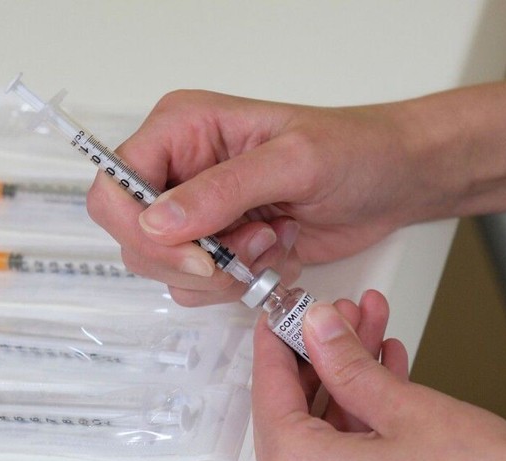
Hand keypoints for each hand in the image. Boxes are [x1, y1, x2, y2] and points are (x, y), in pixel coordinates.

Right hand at [87, 91, 429, 305]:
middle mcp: (180, 171)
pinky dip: (242, 282)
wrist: (389, 181)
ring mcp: (199, 213)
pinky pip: (203, 287)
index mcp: (182, 129)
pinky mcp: (222, 246)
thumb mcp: (293, 161)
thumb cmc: (353, 151)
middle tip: (252, 245)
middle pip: (135, 238)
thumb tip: (156, 221)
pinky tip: (278, 250)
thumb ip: (222, 190)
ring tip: (274, 239)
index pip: (116, 186)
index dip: (140, 229)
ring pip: (169, 270)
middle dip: (195, 260)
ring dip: (227, 272)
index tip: (198, 253)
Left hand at [253, 290, 505, 460]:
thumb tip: (318, 328)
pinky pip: (346, 455)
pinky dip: (363, 414)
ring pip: (326, 429)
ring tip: (371, 332)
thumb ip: (346, 363)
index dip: (277, 344)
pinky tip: (384, 371)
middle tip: (341, 317)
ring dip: (350, 378)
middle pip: (298, 410)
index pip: (269, 393)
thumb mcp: (405, 408)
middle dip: (326, 355)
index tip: (281, 316)